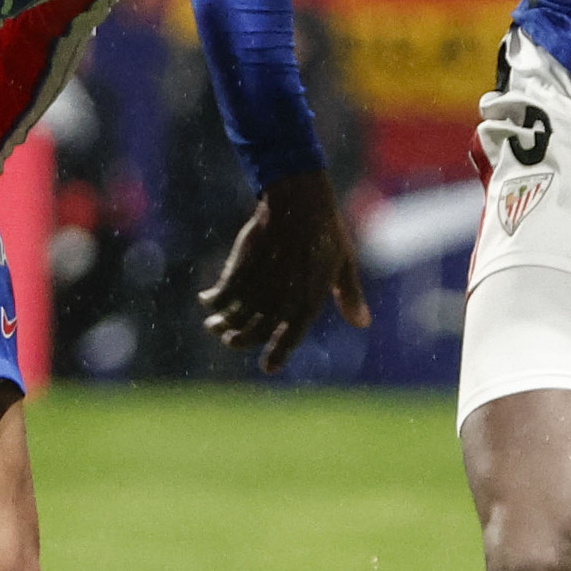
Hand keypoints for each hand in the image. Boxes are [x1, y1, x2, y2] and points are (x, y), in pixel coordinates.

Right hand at [198, 168, 369, 373]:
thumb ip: (350, 297)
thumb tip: (363, 323)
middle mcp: (280, 303)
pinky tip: (207, 298)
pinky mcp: (239, 271)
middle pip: (252, 334)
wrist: (299, 202)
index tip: (268, 367)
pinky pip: (219, 295)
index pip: (288, 340)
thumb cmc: (325, 232)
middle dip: (238, 341)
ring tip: (213, 324)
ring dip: (220, 325)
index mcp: (308, 305)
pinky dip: (211, 300)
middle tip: (230, 338)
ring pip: (232, 319)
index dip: (277, 356)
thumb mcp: (344, 265)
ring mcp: (258, 289)